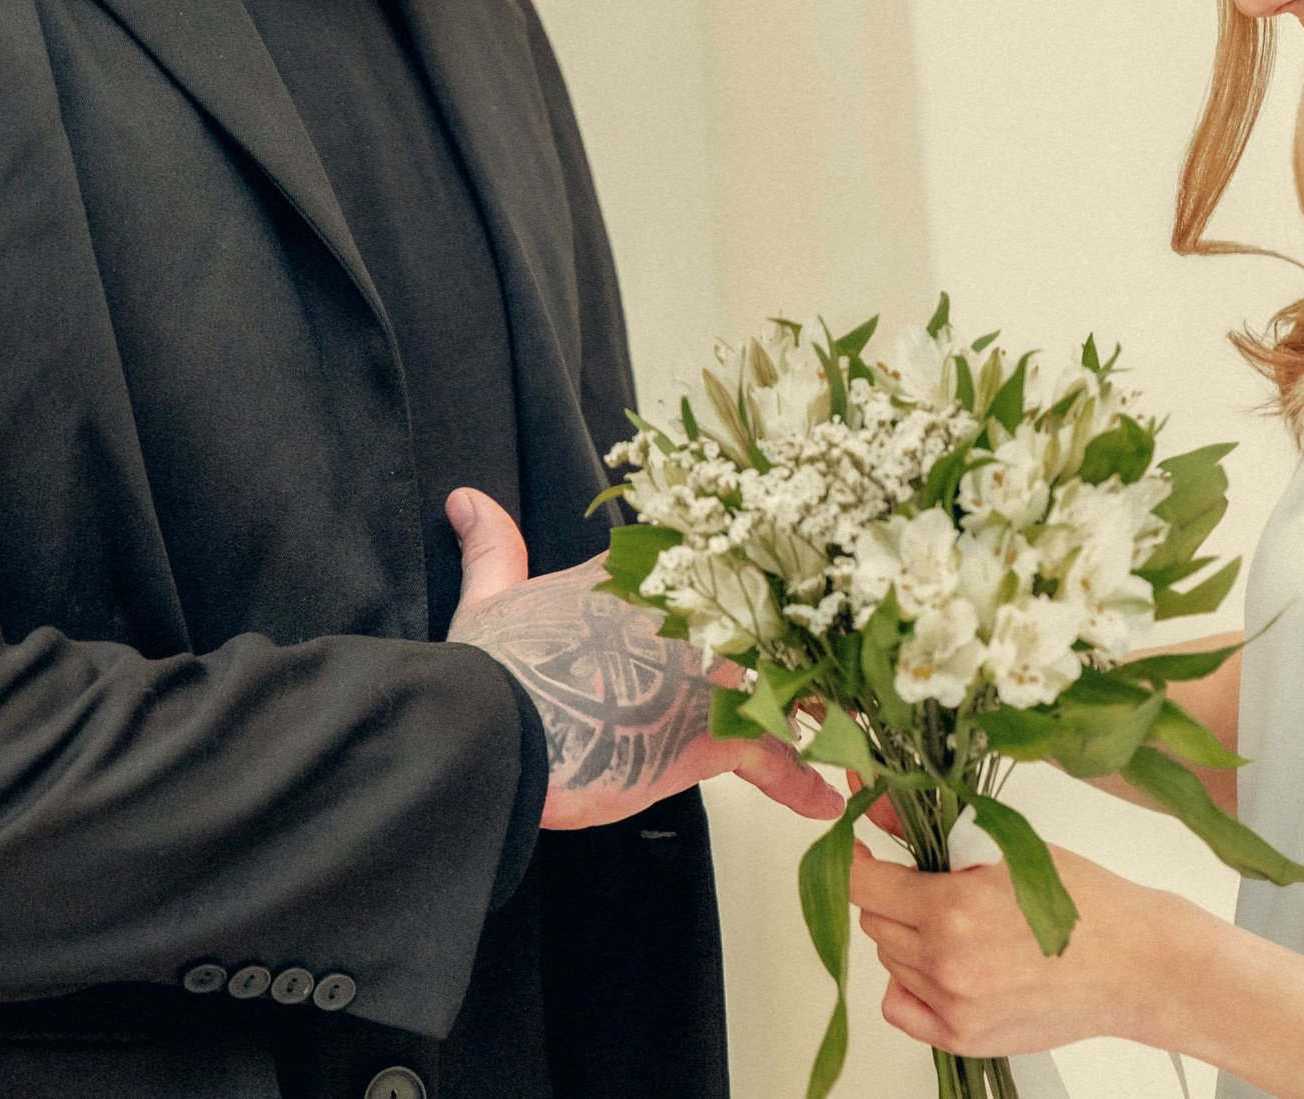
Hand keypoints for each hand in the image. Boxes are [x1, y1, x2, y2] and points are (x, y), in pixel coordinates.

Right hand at [444, 488, 843, 829]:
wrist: (495, 731)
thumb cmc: (493, 671)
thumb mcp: (491, 599)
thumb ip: (493, 548)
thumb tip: (466, 499)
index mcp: (639, 571)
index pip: (710, 555)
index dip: (740, 576)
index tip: (769, 587)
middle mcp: (687, 611)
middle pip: (765, 615)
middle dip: (794, 641)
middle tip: (822, 665)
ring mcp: (706, 671)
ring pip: (782, 682)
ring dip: (808, 707)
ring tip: (837, 733)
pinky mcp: (708, 734)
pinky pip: (771, 756)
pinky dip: (798, 782)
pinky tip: (823, 803)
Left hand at [847, 840, 1217, 1057]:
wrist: (1135, 965)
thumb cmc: (1085, 904)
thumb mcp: (1004, 848)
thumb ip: (930, 833)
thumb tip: (881, 808)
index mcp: (951, 911)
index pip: (861, 884)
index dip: (857, 861)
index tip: (863, 854)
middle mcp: (945, 965)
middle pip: (875, 923)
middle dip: (894, 898)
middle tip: (933, 886)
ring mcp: (953, 1007)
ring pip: (889, 961)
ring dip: (908, 938)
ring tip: (959, 926)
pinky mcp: (964, 1038)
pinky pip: (900, 1008)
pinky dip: (909, 985)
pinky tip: (942, 966)